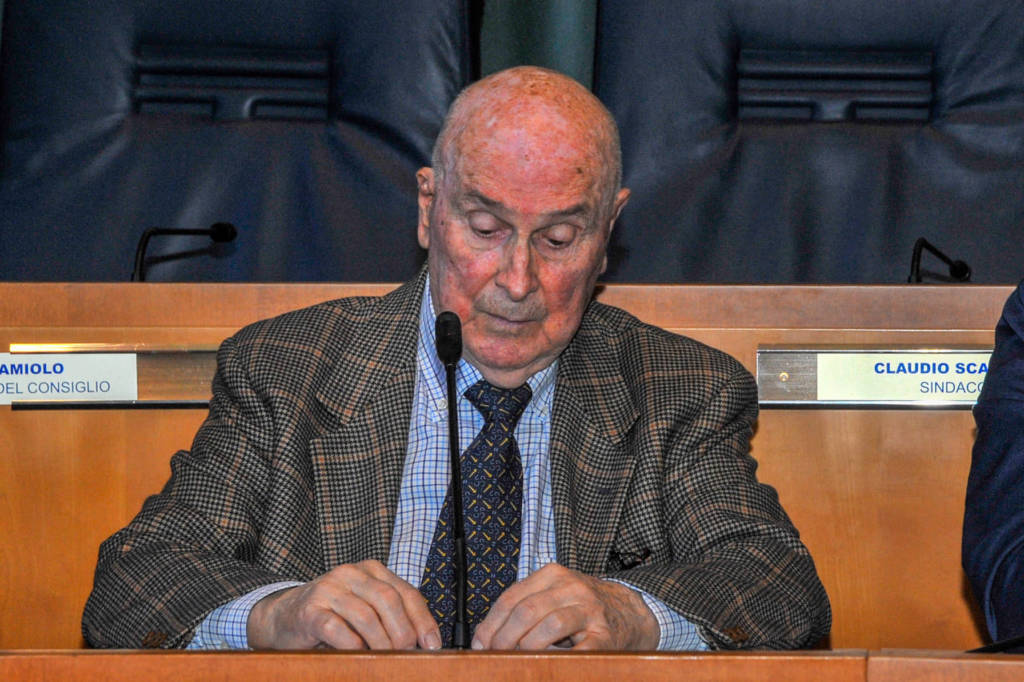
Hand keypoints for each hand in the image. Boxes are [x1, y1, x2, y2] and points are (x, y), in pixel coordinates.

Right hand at [246, 560, 440, 649]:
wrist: (284, 616)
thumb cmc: (332, 615)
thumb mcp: (366, 609)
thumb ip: (391, 617)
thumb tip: (424, 643)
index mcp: (371, 570)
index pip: (407, 592)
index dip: (423, 620)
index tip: (433, 645)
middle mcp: (351, 573)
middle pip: (388, 600)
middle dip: (403, 632)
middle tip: (407, 655)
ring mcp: (329, 589)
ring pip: (365, 616)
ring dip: (380, 643)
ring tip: (385, 660)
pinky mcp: (310, 610)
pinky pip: (337, 629)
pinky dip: (352, 647)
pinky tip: (357, 656)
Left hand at [471, 563, 659, 649]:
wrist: (629, 612)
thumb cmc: (581, 607)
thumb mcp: (552, 597)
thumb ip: (521, 609)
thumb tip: (483, 639)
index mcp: (553, 575)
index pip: (512, 598)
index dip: (491, 624)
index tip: (480, 645)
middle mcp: (572, 587)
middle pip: (527, 610)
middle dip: (505, 638)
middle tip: (497, 656)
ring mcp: (591, 610)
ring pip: (551, 625)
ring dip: (528, 647)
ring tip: (520, 661)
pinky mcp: (605, 635)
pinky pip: (578, 650)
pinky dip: (558, 660)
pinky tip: (546, 666)